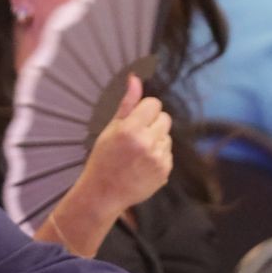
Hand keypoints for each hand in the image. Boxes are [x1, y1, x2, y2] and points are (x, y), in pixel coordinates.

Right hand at [76, 74, 172, 214]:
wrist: (103, 193)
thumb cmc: (103, 158)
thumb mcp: (110, 129)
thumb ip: (127, 103)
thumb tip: (135, 78)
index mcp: (130, 129)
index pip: (154, 104)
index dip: (144, 110)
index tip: (133, 120)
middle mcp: (147, 143)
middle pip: (165, 118)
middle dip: (152, 124)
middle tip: (135, 137)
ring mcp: (158, 158)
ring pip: (167, 137)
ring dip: (156, 141)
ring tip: (137, 154)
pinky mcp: (165, 171)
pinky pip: (168, 153)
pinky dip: (158, 156)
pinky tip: (141, 165)